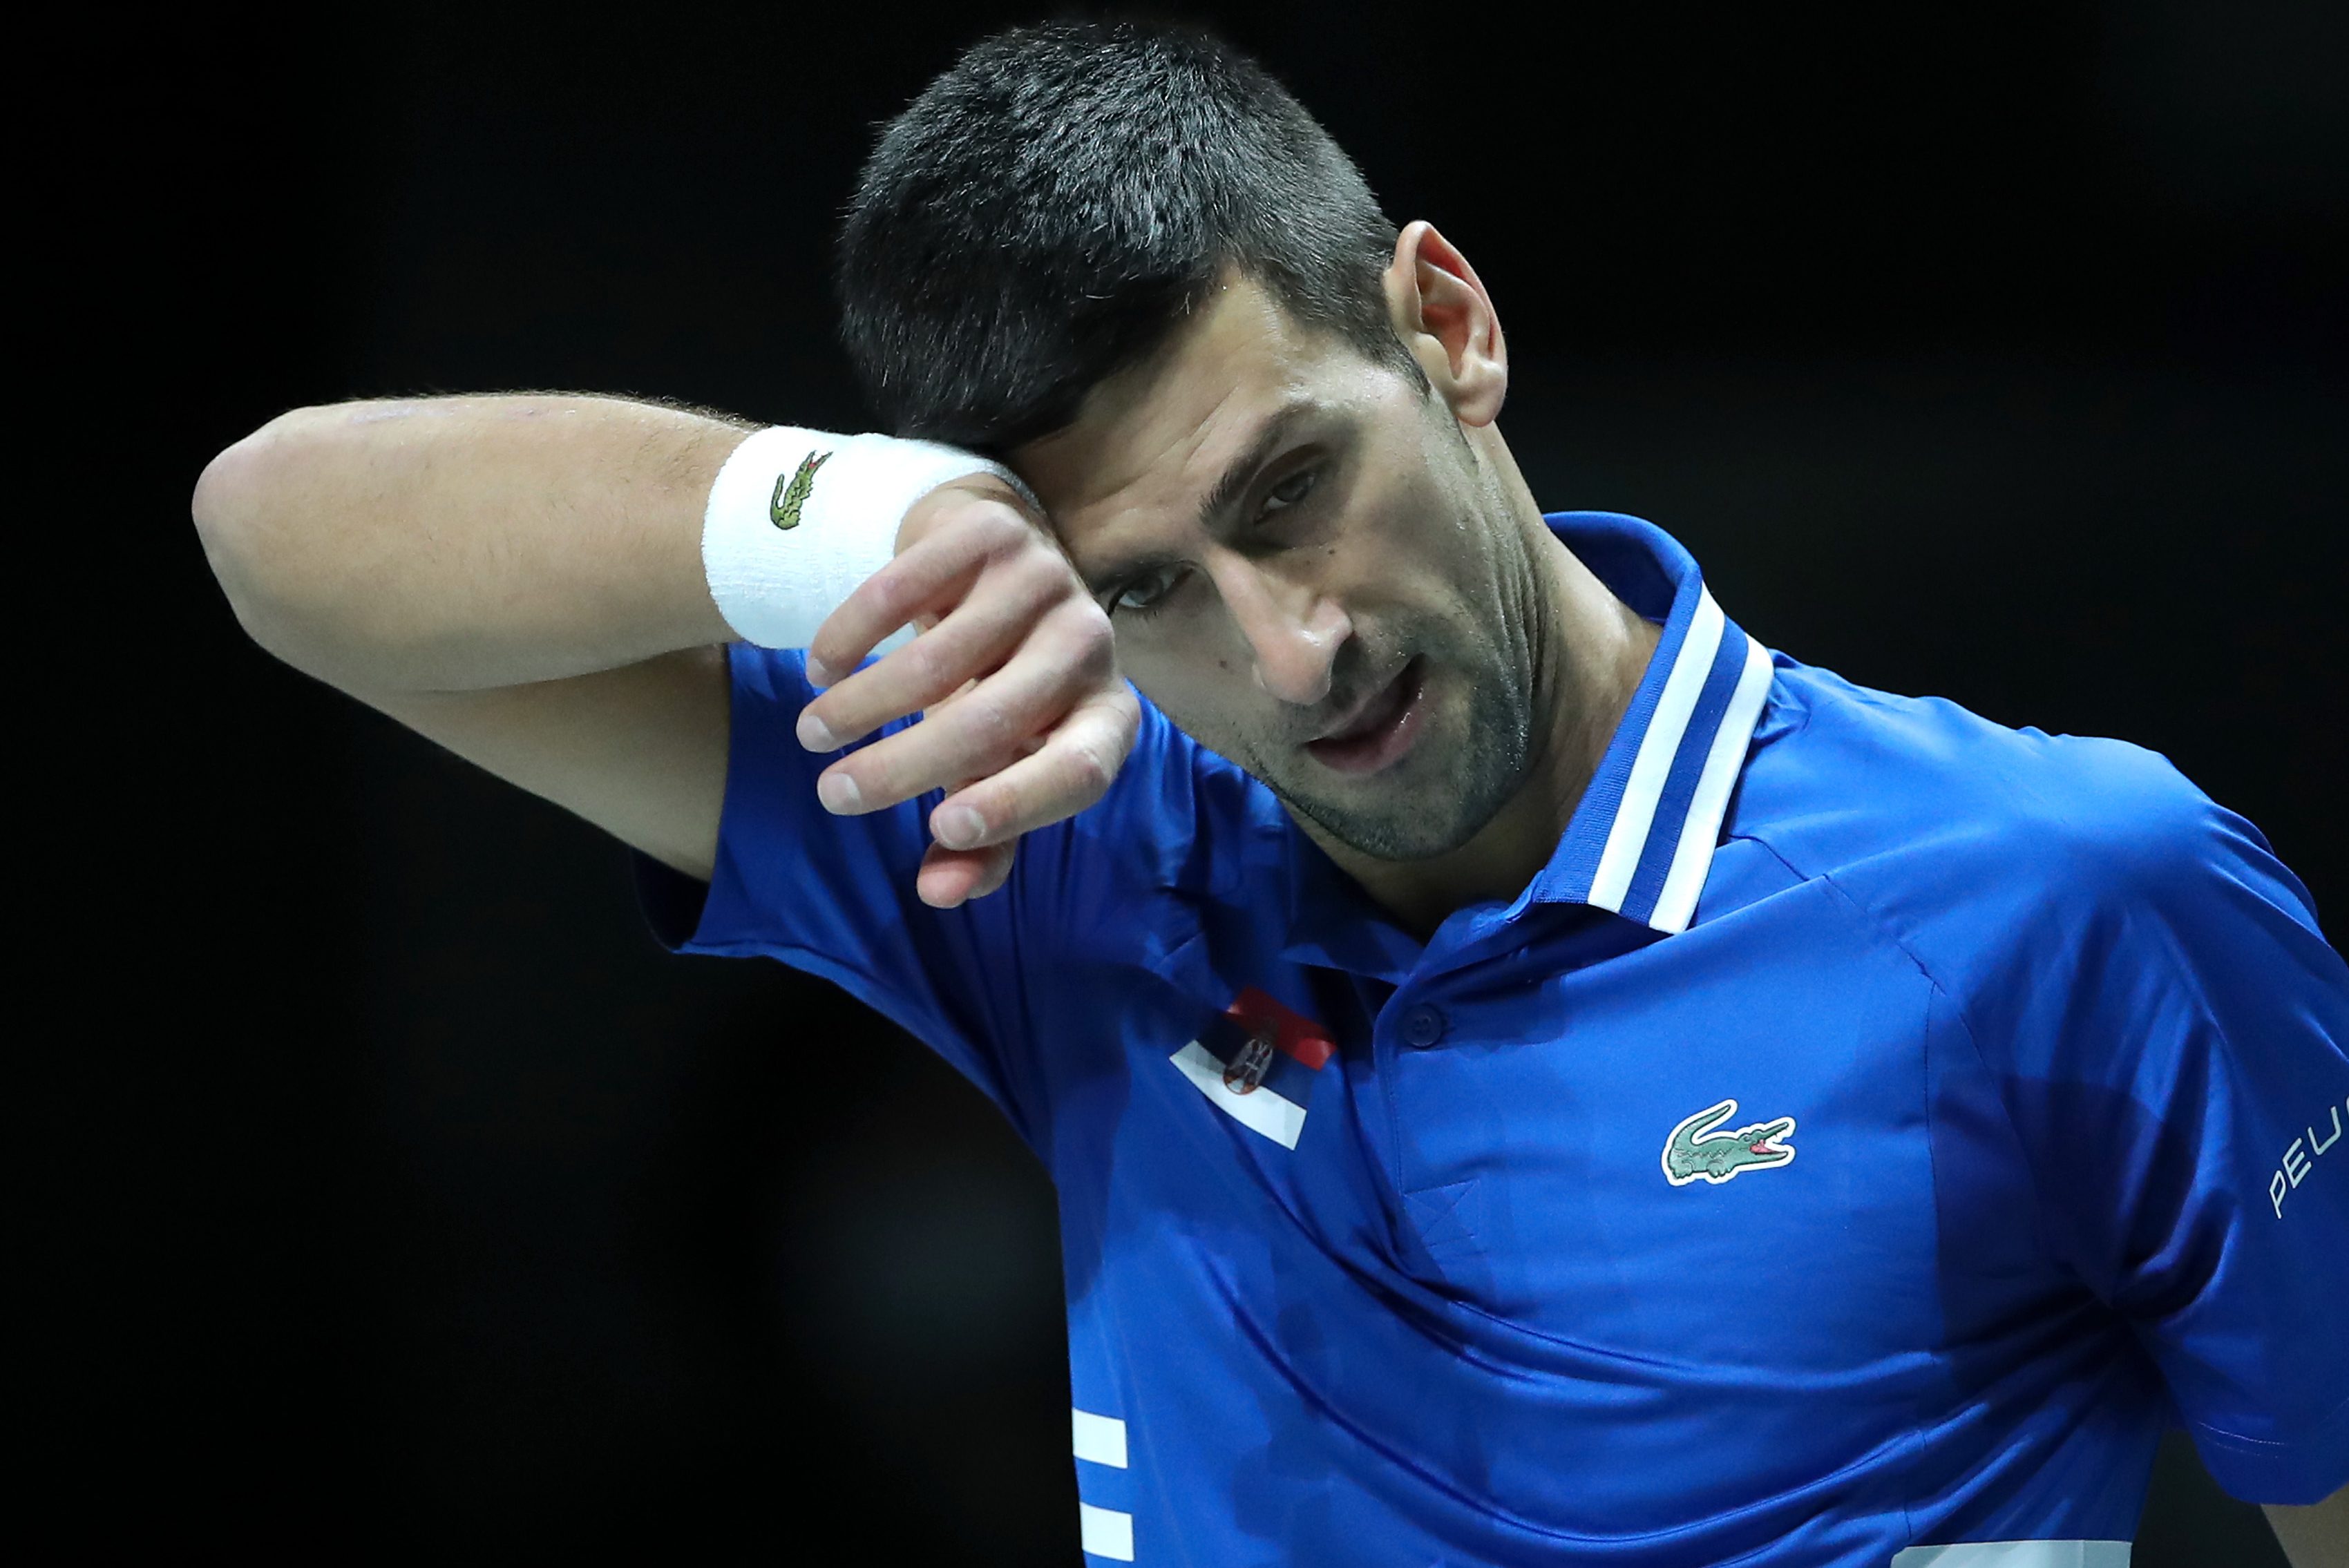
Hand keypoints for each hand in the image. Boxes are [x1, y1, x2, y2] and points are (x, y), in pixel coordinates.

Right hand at [794, 474, 1139, 908]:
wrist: (991, 571)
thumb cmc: (1002, 695)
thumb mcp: (998, 770)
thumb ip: (982, 844)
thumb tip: (938, 895)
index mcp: (1108, 719)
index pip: (1080, 772)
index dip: (1016, 806)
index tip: (939, 830)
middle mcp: (1091, 646)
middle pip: (993, 721)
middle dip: (899, 769)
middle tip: (832, 795)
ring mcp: (1047, 580)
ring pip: (937, 659)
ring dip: (860, 707)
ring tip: (815, 731)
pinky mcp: (994, 532)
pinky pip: (905, 589)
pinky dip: (851, 634)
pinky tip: (822, 667)